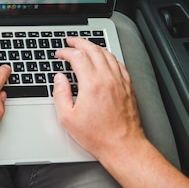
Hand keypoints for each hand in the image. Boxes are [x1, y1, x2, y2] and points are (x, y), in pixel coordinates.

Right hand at [53, 37, 145, 159]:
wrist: (123, 146)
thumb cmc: (97, 135)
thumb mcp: (67, 118)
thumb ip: (60, 94)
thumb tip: (59, 79)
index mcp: (92, 84)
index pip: (77, 57)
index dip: (66, 52)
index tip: (60, 53)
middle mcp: (108, 79)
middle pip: (93, 50)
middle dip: (79, 43)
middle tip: (70, 41)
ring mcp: (120, 81)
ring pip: (107, 54)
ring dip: (94, 46)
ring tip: (85, 46)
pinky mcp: (129, 87)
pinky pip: (119, 63)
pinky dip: (109, 56)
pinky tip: (105, 58)